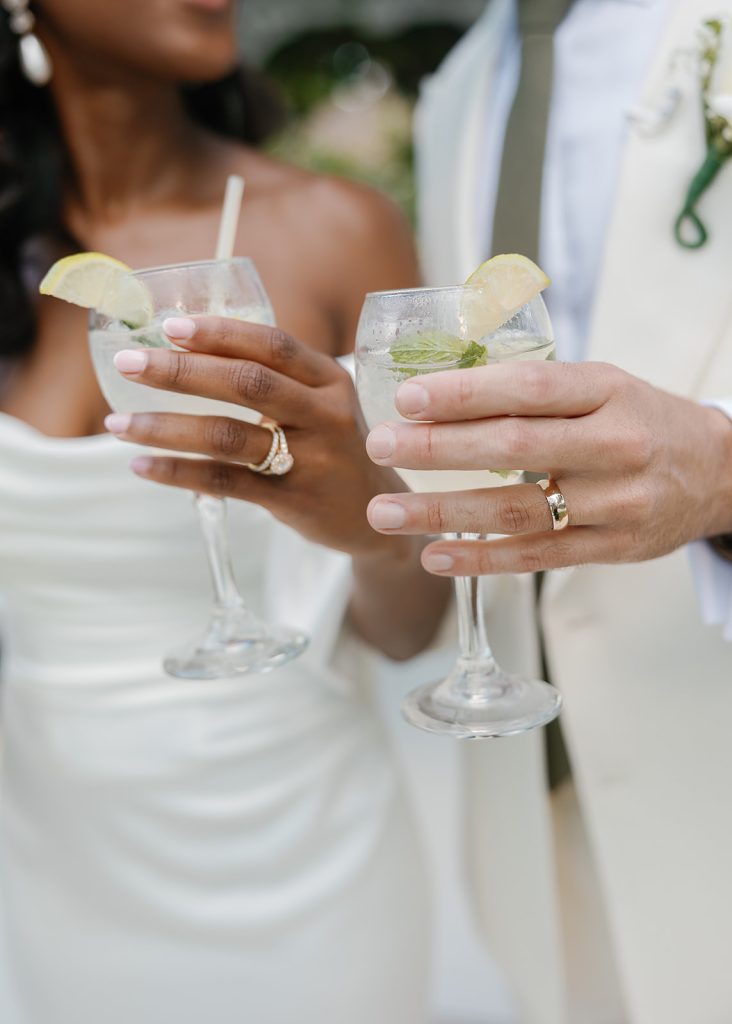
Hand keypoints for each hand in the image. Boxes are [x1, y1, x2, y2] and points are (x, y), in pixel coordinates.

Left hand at [107, 315, 403, 557]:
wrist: (375, 512)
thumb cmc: (333, 448)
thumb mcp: (321, 404)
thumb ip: (276, 379)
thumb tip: (188, 351)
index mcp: (329, 379)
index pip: (272, 345)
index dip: (220, 333)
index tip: (170, 327)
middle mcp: (324, 414)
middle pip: (246, 383)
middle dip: (180, 371)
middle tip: (129, 364)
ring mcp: (311, 459)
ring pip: (228, 436)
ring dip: (166, 428)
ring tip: (119, 426)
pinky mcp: (293, 499)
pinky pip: (225, 481)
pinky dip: (179, 473)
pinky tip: (144, 466)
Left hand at [364, 360, 731, 575]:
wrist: (718, 472)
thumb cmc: (641, 420)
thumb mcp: (602, 385)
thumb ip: (535, 390)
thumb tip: (440, 389)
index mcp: (607, 391)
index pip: (527, 389)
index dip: (463, 394)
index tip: (407, 398)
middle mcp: (614, 446)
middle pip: (513, 449)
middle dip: (437, 449)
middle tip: (381, 445)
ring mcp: (615, 503)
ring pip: (517, 511)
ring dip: (442, 513)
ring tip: (385, 512)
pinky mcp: (611, 548)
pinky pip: (537, 557)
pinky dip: (481, 560)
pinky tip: (435, 557)